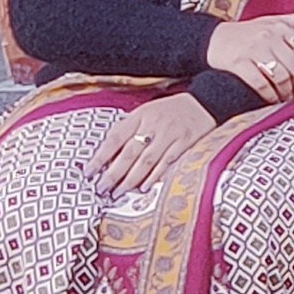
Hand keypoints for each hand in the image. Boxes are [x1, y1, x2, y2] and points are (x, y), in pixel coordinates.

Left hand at [92, 91, 222, 194]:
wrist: (205, 101)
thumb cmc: (170, 110)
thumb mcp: (146, 112)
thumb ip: (128, 129)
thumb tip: (108, 154)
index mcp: (140, 116)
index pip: (115, 138)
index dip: (100, 157)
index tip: (88, 172)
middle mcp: (153, 124)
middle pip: (129, 153)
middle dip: (113, 173)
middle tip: (101, 188)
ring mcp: (170, 134)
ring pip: (147, 160)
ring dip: (131, 178)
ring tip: (118, 192)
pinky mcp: (186, 142)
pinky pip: (168, 162)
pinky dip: (155, 176)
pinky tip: (145, 187)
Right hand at [204, 10, 293, 104]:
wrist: (213, 38)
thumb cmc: (251, 32)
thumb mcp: (277, 21)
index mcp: (282, 27)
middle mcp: (269, 37)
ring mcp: (253, 49)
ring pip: (280, 77)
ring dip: (287, 93)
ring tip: (287, 99)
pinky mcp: (238, 62)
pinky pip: (260, 83)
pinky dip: (269, 95)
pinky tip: (272, 100)